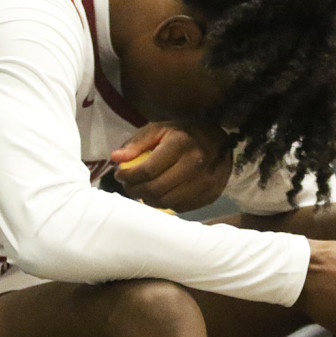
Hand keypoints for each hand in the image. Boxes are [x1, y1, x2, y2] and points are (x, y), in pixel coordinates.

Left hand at [110, 122, 232, 211]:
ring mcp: (205, 182)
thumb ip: (137, 143)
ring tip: (142, 191)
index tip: (120, 175)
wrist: (220, 142)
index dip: (129, 176)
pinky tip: (160, 194)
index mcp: (181, 144)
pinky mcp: (210, 195)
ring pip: (166, 202)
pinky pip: (179, 207)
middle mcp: (195, 164)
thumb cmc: (184, 134)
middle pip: (155, 190)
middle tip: (129, 186)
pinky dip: (165, 203)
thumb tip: (115, 158)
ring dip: (148, 200)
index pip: (148, 170)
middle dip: (135, 190)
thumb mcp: (159, 129)